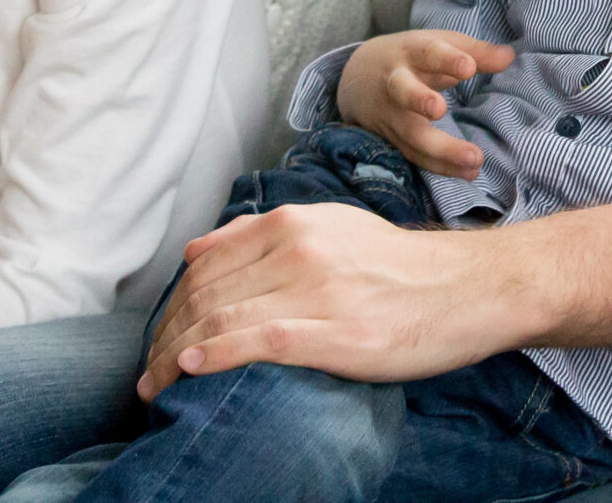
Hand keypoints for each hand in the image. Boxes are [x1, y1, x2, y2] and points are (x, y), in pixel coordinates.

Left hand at [139, 198, 510, 397]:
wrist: (465, 287)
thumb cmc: (398, 265)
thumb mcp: (331, 229)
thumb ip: (262, 236)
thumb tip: (196, 251)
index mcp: (293, 224)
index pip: (205, 267)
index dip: (169, 308)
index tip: (156, 340)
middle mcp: (298, 250)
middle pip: (205, 296)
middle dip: (163, 339)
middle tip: (146, 373)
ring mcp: (315, 290)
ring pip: (222, 320)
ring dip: (176, 358)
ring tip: (156, 387)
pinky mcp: (334, 332)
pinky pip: (258, 342)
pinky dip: (216, 357)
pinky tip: (191, 372)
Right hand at [335, 31, 513, 178]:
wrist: (357, 74)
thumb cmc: (412, 56)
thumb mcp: (439, 44)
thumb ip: (475, 52)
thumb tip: (509, 56)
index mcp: (411, 53)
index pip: (428, 52)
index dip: (447, 59)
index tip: (468, 67)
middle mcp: (395, 83)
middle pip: (404, 92)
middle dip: (420, 100)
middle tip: (440, 110)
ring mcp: (390, 115)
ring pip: (410, 134)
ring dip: (441, 150)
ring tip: (475, 160)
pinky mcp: (391, 140)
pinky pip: (414, 156)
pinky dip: (440, 166)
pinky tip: (469, 173)